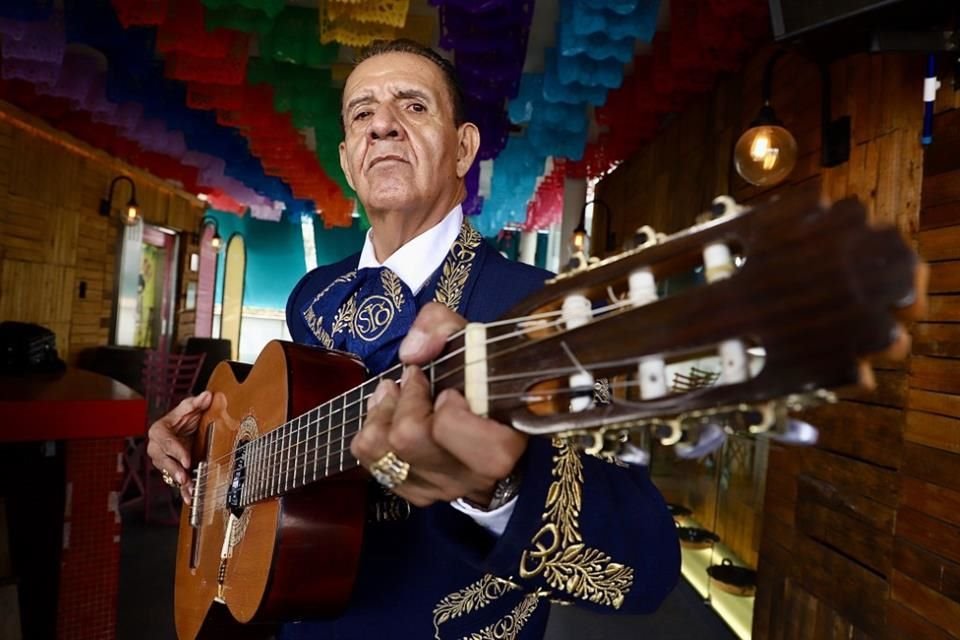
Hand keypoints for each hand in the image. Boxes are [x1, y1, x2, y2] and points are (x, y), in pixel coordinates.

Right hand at [146, 390, 213, 503]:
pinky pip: (175, 482)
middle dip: (173, 469)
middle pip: (163, 460)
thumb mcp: (189, 408)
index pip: (166, 441)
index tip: (187, 459)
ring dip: (178, 481)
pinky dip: (183, 491)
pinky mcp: (172, 469)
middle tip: (183, 477)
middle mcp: (157, 448)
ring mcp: (163, 460)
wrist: (183, 428)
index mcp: (159, 431)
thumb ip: (196, 402)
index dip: (176, 451)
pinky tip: (190, 499)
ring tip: (189, 489)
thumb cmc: (184, 417)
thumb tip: (208, 395)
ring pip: (168, 472)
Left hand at [350, 303, 527, 507]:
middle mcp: (472, 475)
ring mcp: (444, 489)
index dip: (442, 405)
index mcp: (499, 442)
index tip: (449, 390)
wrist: (493, 416)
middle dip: (403, 401)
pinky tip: (387, 415)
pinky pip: (374, 467)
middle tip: (412, 380)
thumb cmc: (483, 376)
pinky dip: (373, 435)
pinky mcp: (420, 493)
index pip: (451, 429)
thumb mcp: (470, 338)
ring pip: (384, 455)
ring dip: (380, 416)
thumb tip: (410, 354)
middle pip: (408, 439)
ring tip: (391, 392)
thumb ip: (441, 326)